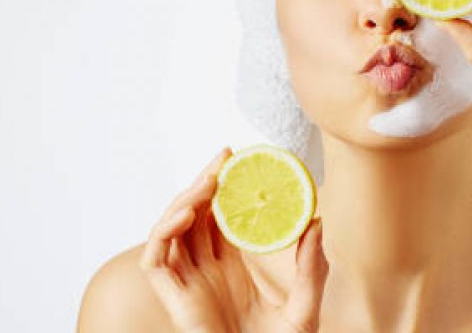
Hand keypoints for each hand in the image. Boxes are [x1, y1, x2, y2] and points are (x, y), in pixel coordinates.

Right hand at [138, 147, 328, 332]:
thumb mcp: (304, 312)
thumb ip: (311, 270)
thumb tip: (316, 223)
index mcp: (231, 270)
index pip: (219, 218)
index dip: (224, 189)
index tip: (238, 160)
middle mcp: (205, 273)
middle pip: (194, 217)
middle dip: (204, 184)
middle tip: (224, 158)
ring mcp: (186, 285)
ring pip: (171, 231)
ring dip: (183, 201)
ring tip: (207, 182)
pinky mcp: (173, 301)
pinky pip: (155, 261)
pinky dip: (163, 233)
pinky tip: (185, 215)